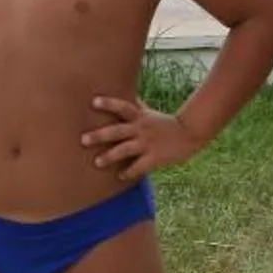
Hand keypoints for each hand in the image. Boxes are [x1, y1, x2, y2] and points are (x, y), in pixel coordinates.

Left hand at [84, 96, 199, 180]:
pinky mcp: (155, 157)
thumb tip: (126, 96)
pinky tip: (120, 176)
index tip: (94, 102)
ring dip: (110, 156)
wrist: (190, 133)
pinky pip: (139, 166)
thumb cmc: (166, 123)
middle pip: (117, 130)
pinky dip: (129, 172)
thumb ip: (136, 106)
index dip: (109, 104)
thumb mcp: (150, 113)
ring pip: (125, 150)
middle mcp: (141, 129)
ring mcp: (147, 144)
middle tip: (83, 139)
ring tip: (97, 162)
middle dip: (100, 135)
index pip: (122, 107)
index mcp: (140, 117)